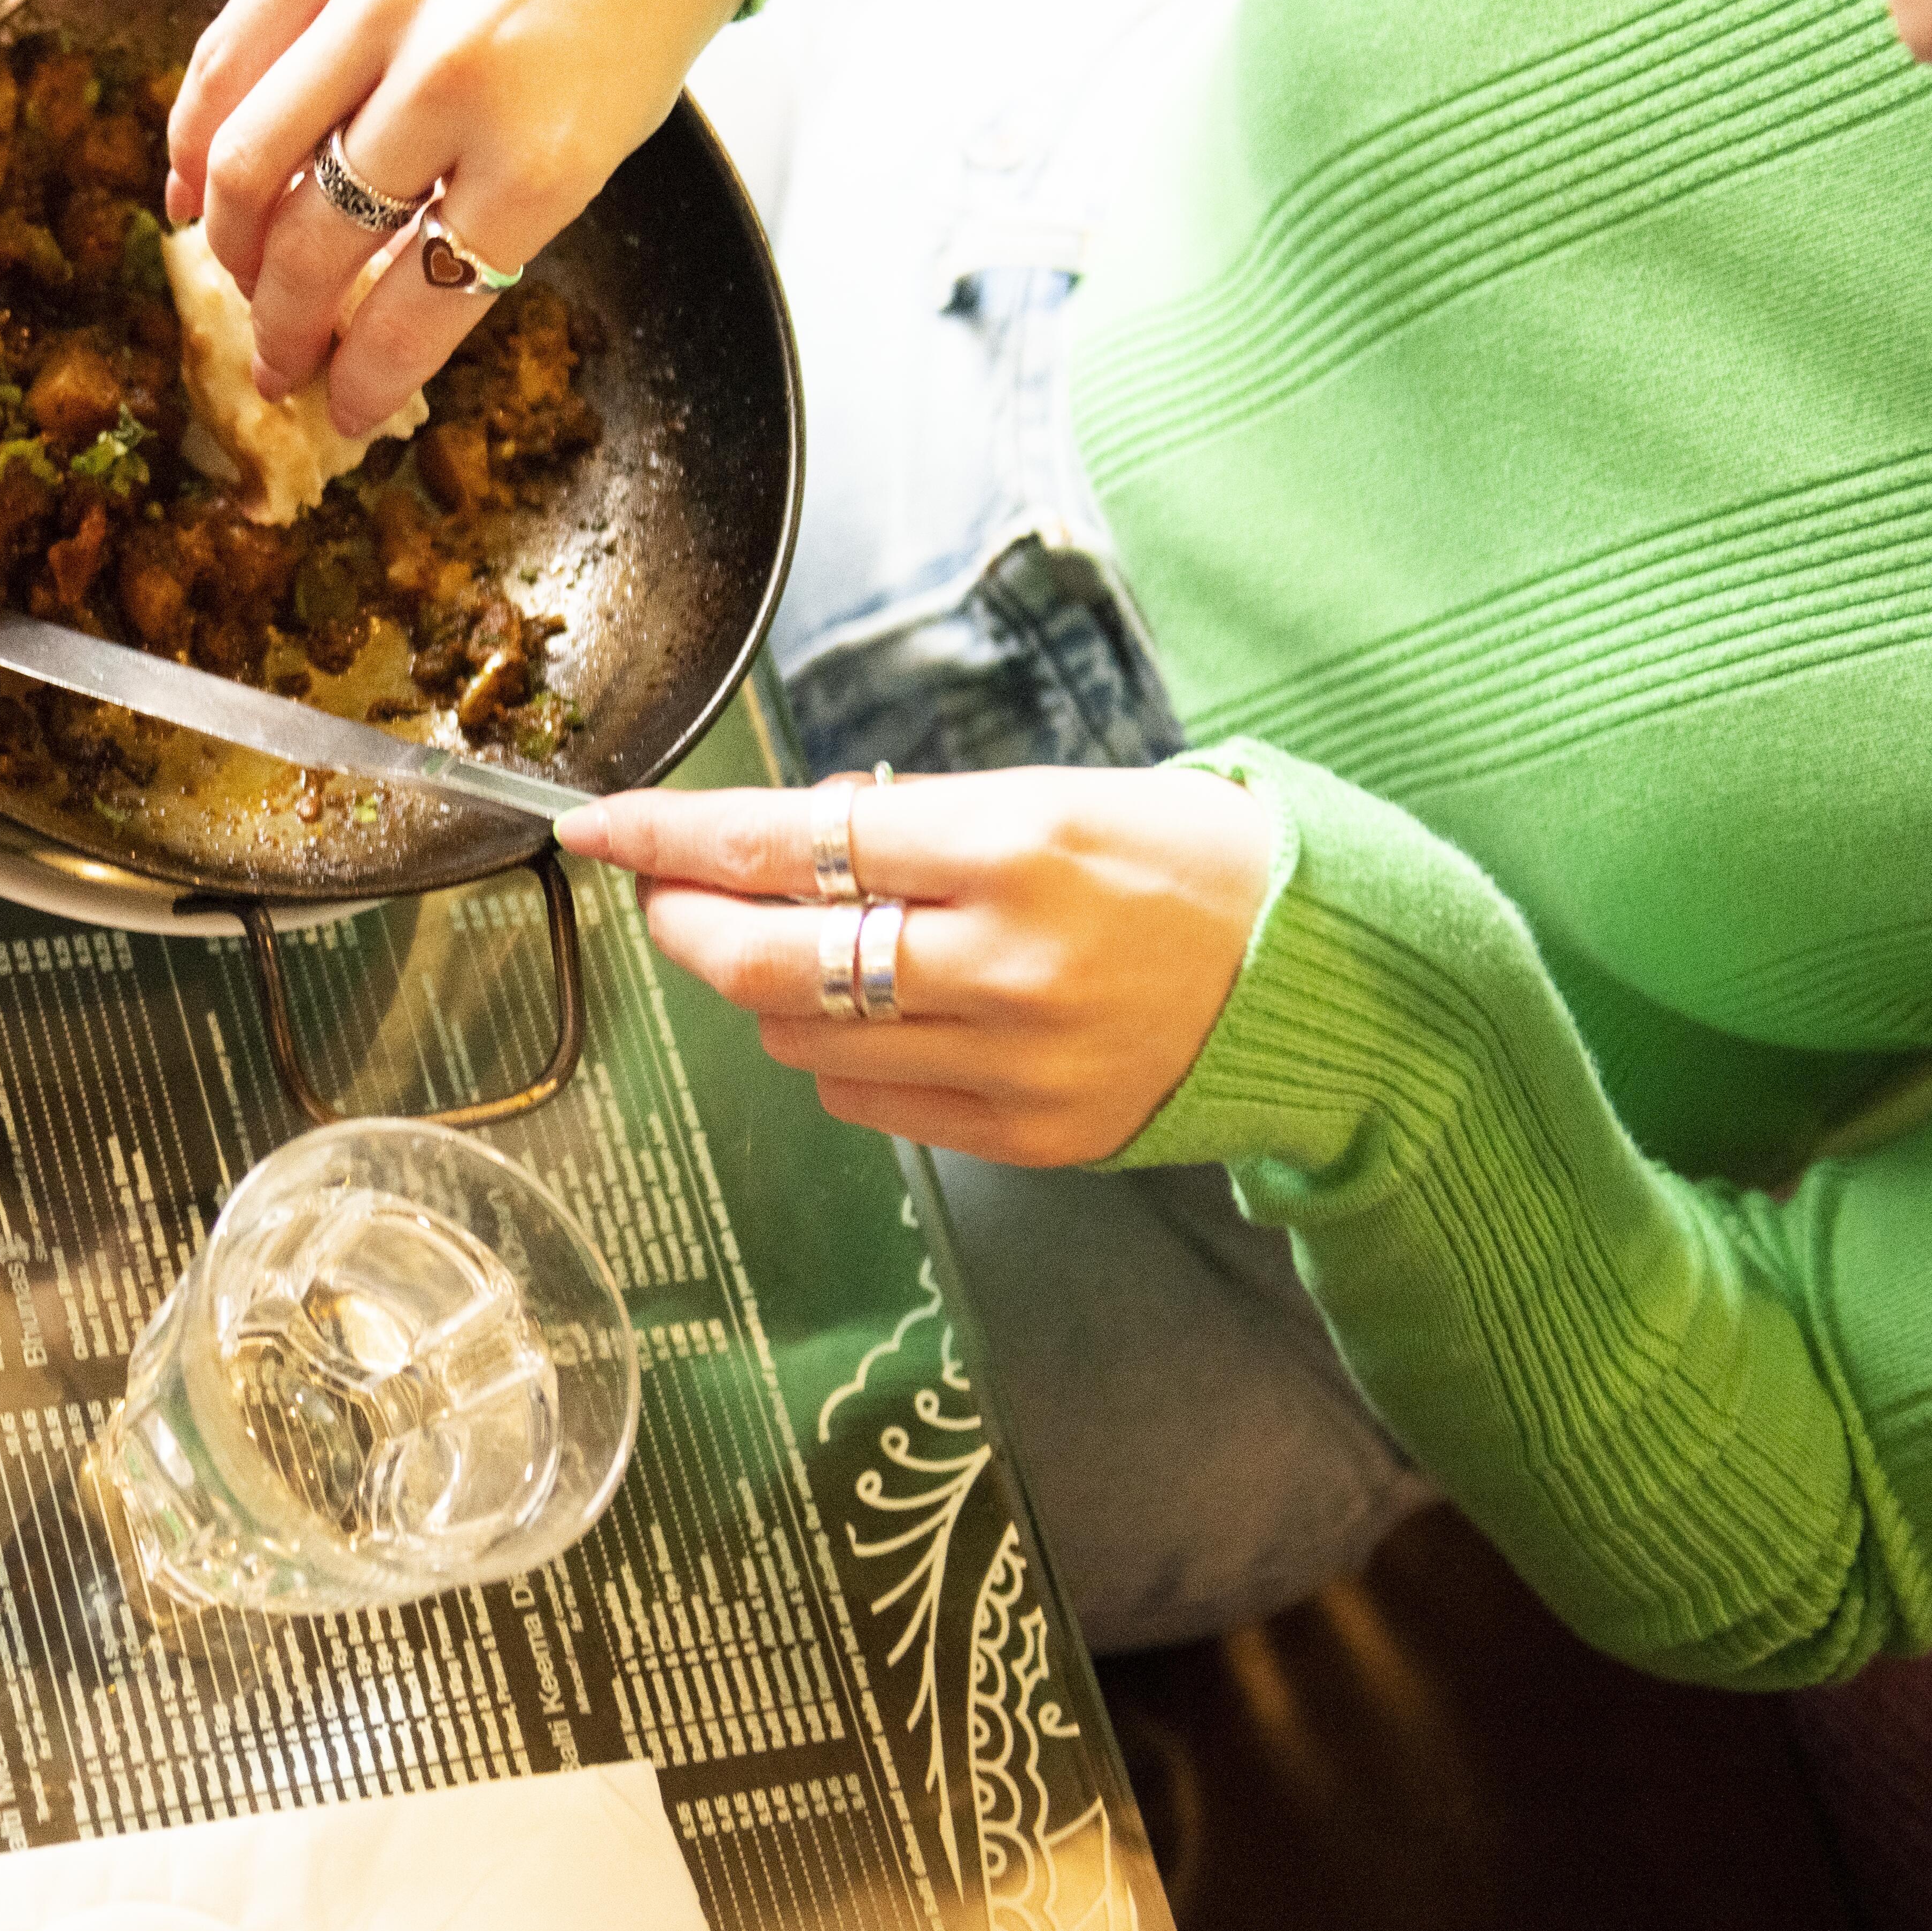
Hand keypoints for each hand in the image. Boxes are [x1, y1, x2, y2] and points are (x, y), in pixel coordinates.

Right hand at [165, 0, 743, 436]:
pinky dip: (194, 133)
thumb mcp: (600, 134)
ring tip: (232, 278)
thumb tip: (373, 310)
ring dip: (227, 244)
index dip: (365, 378)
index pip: (419, 305)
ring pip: (250, 158)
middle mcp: (455, 77)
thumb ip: (489, 219)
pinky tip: (190, 185)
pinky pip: (231, 54)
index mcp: (546, 150)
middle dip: (282, 327)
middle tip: (275, 360)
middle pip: (318, 244)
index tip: (339, 409)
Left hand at [555, 764, 1273, 1169]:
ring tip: (783, 946)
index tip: (601, 828)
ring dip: (761, 991)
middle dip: (685, 924)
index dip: (670, 837)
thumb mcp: (1052, 794)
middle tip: (663, 896)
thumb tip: (786, 837)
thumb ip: (910, 823)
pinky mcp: (1032, 1136)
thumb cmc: (1190, 861)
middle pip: (766, 959)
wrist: (1330, 981)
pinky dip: (836, 1056)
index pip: (785, 843)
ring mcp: (1016, 1063)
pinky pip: (869, 1103)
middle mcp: (1004, 961)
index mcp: (1010, 846)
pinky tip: (864, 1014)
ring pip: (802, 1040)